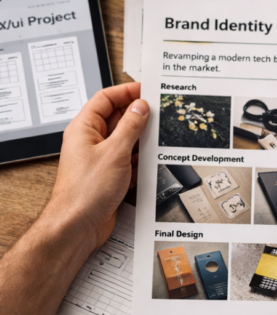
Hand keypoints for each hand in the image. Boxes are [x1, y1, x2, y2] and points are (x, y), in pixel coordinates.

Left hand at [45, 83, 149, 250]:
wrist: (77, 225)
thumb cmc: (84, 191)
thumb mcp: (114, 152)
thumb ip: (131, 127)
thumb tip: (141, 107)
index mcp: (84, 128)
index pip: (105, 99)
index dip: (126, 91)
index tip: (147, 90)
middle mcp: (91, 141)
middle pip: (118, 118)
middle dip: (139, 115)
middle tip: (160, 112)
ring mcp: (101, 158)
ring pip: (126, 140)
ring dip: (142, 139)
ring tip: (160, 136)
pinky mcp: (110, 175)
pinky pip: (130, 159)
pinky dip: (142, 159)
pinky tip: (152, 160)